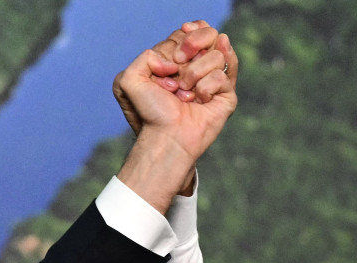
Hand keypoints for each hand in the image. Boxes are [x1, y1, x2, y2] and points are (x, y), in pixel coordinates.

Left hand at [114, 20, 239, 210]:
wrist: (165, 137)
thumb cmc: (149, 113)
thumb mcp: (129, 80)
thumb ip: (145, 56)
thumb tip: (175, 62)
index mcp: (178, 61)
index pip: (193, 30)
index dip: (186, 34)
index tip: (175, 52)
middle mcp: (198, 67)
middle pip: (210, 32)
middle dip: (193, 44)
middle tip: (179, 64)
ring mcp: (214, 80)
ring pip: (217, 53)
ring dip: (194, 73)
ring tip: (185, 93)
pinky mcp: (227, 95)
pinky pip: (222, 75)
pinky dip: (206, 87)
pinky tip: (200, 101)